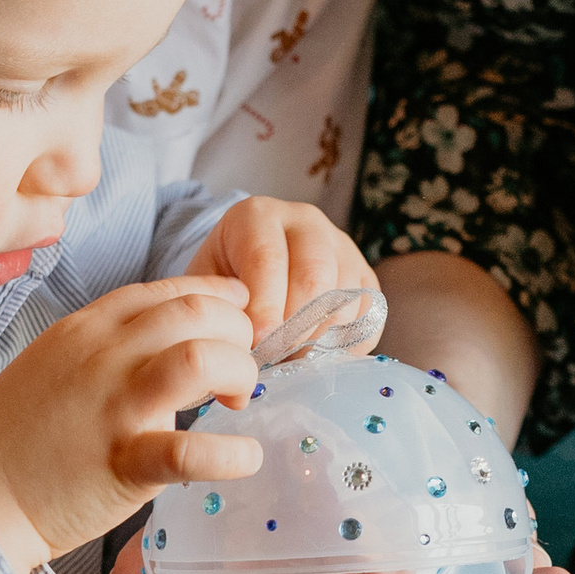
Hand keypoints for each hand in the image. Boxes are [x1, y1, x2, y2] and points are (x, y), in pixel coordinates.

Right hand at [0, 276, 264, 573]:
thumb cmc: (17, 435)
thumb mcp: (55, 363)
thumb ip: (106, 347)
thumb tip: (165, 342)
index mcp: (86, 328)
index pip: (169, 289)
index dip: (218, 297)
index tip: (240, 316)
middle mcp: (103, 355)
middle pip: (198, 312)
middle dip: (238, 335)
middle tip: (237, 372)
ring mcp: (114, 406)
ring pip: (201, 358)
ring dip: (238, 374)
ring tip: (236, 402)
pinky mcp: (123, 462)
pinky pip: (191, 451)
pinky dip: (231, 454)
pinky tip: (245, 459)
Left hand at [192, 199, 377, 345]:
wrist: (247, 269)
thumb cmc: (222, 281)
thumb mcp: (206, 284)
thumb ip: (217, 307)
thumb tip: (239, 347)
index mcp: (258, 215)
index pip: (268, 258)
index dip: (265, 306)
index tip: (258, 343)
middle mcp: (306, 222)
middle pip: (314, 277)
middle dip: (295, 327)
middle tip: (276, 358)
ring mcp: (341, 247)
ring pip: (345, 299)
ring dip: (319, 338)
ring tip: (291, 357)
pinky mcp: (365, 276)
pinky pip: (369, 316)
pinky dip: (346, 345)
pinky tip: (317, 353)